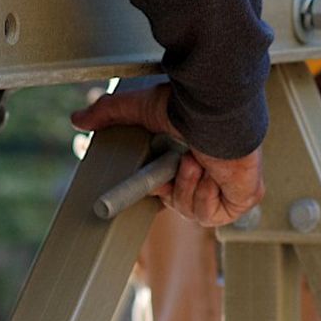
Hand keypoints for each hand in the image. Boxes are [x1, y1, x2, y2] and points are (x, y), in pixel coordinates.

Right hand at [71, 84, 264, 227]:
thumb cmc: (193, 107)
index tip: (147, 178)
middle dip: (173, 185)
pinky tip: (212, 171)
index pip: (167, 186)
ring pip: (193, 209)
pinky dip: (206, 193)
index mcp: (191, 155)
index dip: (154, 186)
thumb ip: (110, 113)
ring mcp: (229, 188)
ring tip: (197, 157)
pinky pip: (212, 214)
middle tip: (178, 159)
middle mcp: (212, 172)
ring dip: (189, 184)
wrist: (221, 114)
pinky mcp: (243, 199)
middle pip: (178, 201)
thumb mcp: (143, 108)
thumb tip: (78, 118)